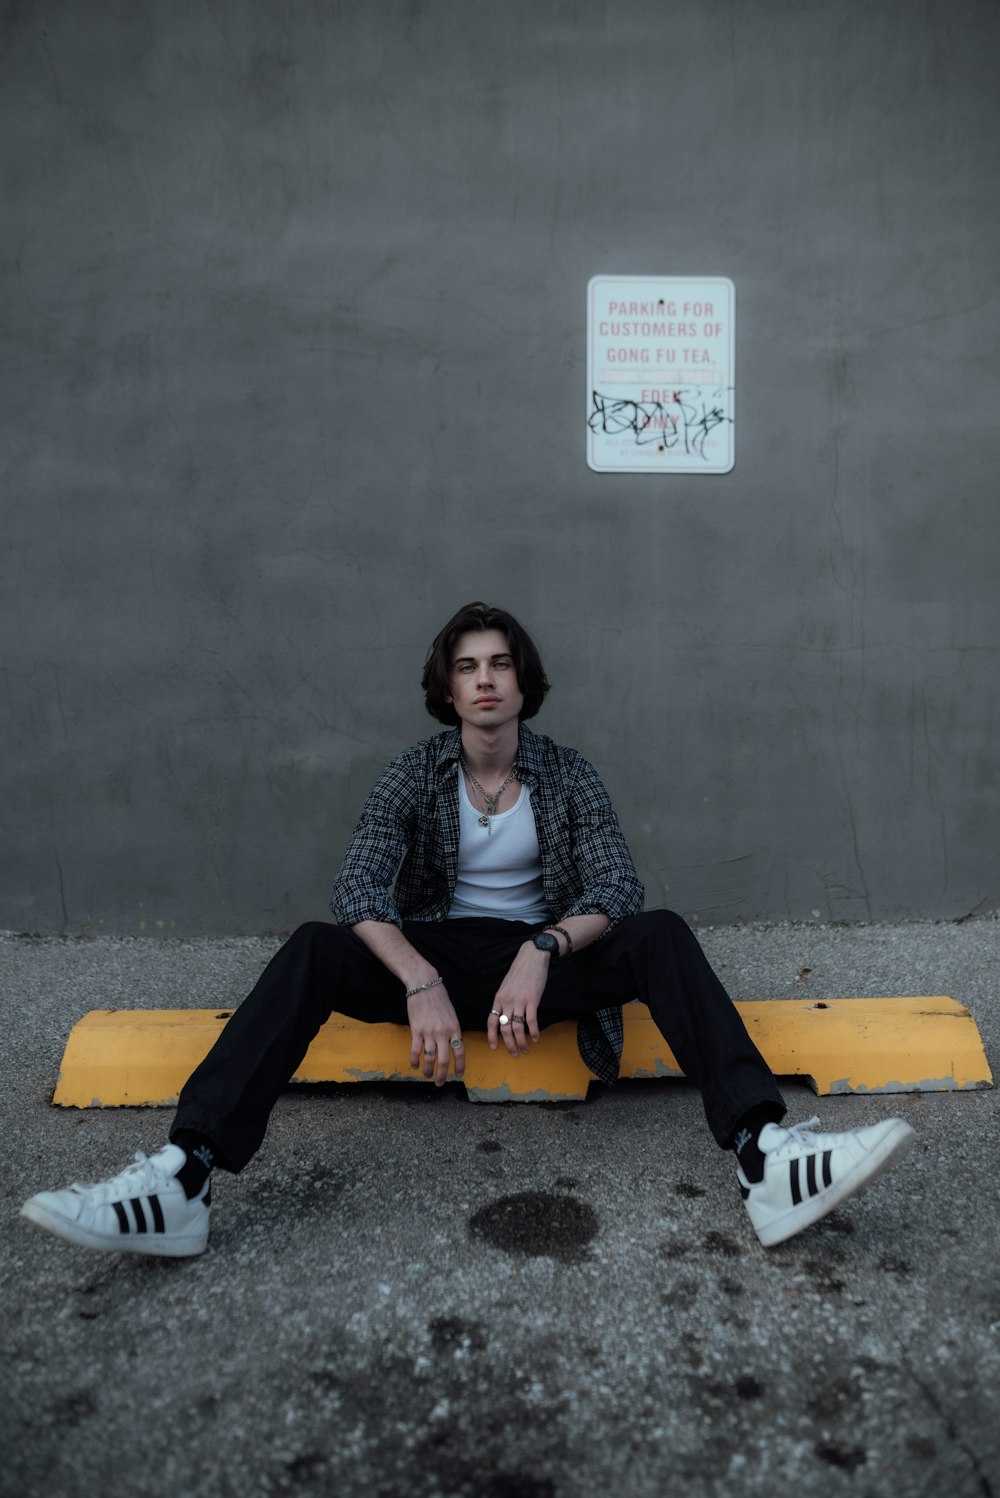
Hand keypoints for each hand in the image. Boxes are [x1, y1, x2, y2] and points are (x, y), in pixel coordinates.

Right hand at [408, 984, 465, 1086]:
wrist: (424, 985)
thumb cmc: (439, 999)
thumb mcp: (452, 1014)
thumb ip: (453, 1030)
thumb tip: (453, 1045)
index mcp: (455, 1028)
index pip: (460, 1051)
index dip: (460, 1065)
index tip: (459, 1075)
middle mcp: (443, 1032)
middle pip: (444, 1060)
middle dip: (443, 1074)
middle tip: (440, 1084)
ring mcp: (429, 1032)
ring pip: (430, 1058)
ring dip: (429, 1070)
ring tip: (427, 1076)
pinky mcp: (416, 1030)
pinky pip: (416, 1050)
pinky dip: (415, 1060)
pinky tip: (414, 1066)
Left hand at [487, 942, 547, 1057]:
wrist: (532, 957)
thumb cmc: (520, 971)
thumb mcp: (507, 986)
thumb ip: (505, 1000)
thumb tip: (506, 1016)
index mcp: (499, 998)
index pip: (491, 1020)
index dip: (491, 1036)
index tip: (494, 1047)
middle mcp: (507, 1001)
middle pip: (504, 1028)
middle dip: (509, 1044)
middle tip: (514, 1054)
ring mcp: (519, 1001)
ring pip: (517, 1027)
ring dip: (521, 1042)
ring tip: (526, 1050)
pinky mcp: (532, 1000)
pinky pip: (531, 1020)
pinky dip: (534, 1032)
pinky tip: (537, 1038)